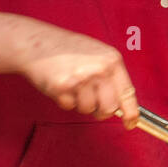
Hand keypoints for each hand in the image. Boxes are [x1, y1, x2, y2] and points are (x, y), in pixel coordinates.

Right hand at [17, 26, 138, 124]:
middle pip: (109, 108)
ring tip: (71, 84)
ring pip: (88, 109)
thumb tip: (123, 103)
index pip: (127, 93)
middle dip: (100, 111)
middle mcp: (99, 69)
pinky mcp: (62, 87)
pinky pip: (69, 106)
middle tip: (90, 101)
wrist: (37, 43)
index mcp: (112, 60)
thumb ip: (111, 75)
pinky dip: (63, 100)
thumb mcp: (97, 55)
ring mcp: (81, 78)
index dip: (131, 113)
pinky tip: (60, 84)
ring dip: (79, 103)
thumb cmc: (68, 50)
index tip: (130, 123)